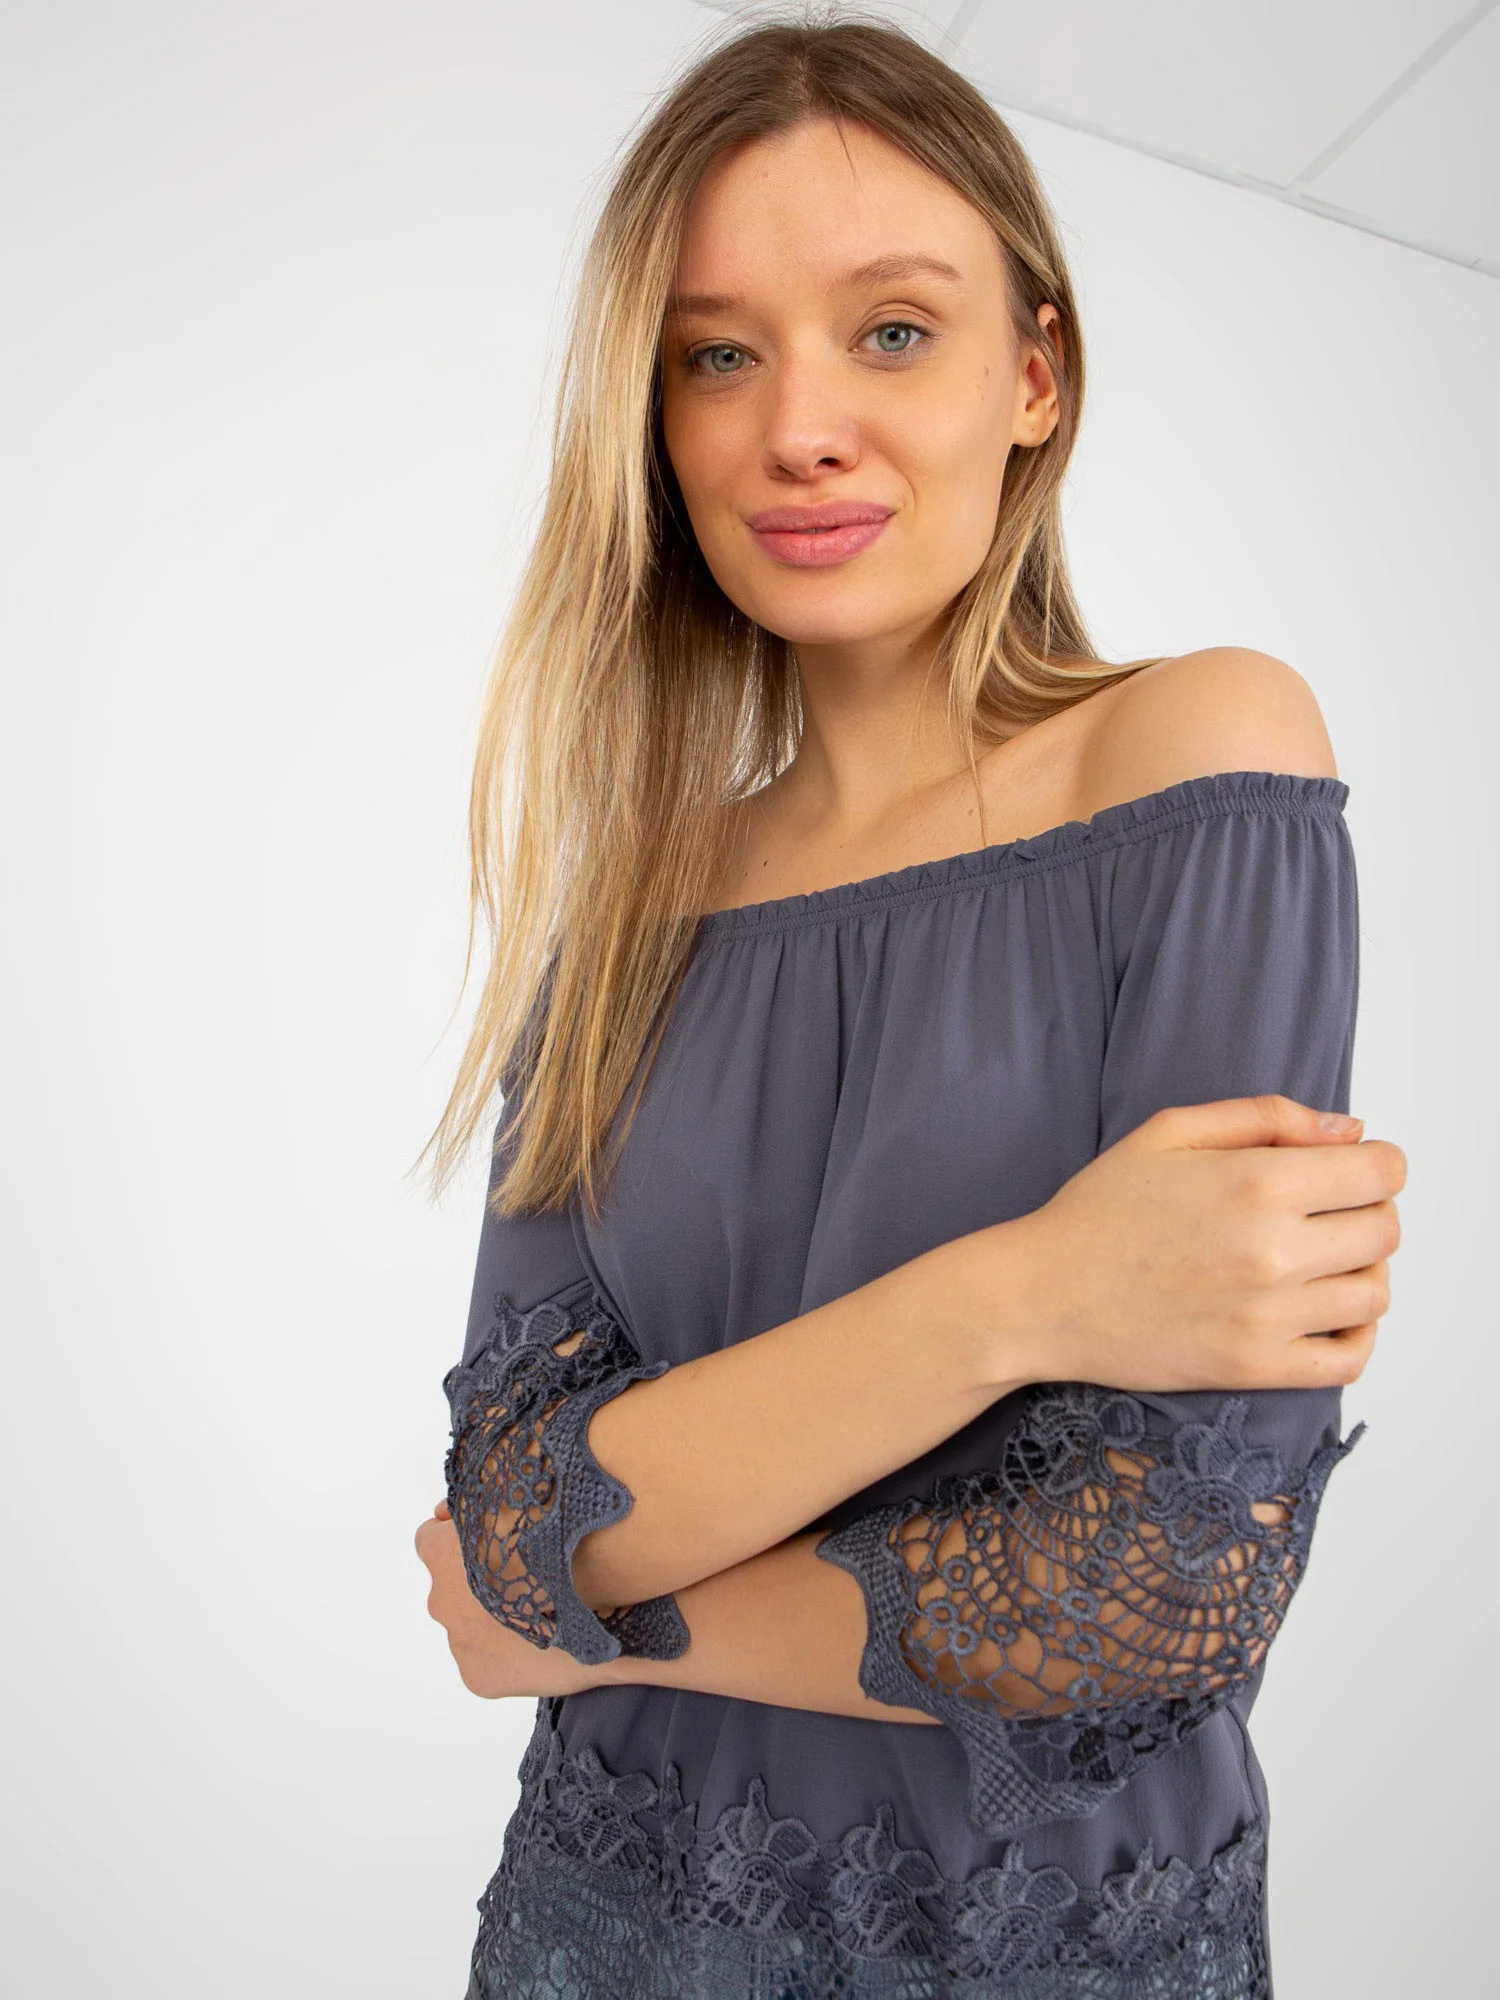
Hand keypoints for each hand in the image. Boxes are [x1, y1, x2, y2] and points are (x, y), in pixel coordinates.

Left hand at [414, 1502, 603, 1698]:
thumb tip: (453, 1503)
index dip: (453, 1533)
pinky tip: (537, 1641)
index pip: (429, 1538)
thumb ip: (478, 1500)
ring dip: (492, 1616)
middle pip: (451, 1585)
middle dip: (477, 1579)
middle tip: (522, 1575)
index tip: (481, 1536)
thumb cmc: (550, 1549)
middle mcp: (441, 1601)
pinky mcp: (476, 1677)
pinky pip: (484, 1659)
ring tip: (537, 1610)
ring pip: (468, 1624)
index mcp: (443, 1557)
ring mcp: (458, 1644)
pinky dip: (503, 1651)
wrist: (582, 1612)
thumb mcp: (517, 1505)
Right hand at [994, 1093, 1404, 1392]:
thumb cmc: (1099, 1212)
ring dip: (1361, 1270)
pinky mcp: (1256, 1367)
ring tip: (1320, 1259)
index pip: (1381, 1172)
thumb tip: (1348, 1131)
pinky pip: (1351, 1358)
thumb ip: (1265, 1117)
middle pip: (1386, 1230)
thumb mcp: (1170, 1132)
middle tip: (1326, 1211)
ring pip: (1375, 1292)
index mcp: (1258, 1183)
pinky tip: (1324, 1311)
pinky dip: (1357, 1333)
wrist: (1044, 1295)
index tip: (1353, 1168)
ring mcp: (1268, 1317)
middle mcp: (1273, 1251)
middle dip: (1368, 1211)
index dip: (1376, 1162)